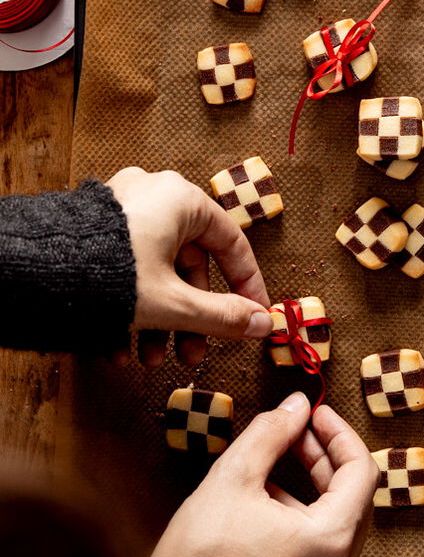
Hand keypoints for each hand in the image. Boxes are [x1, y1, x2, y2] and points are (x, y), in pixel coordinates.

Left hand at [106, 167, 272, 366]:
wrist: (28, 276)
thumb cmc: (105, 276)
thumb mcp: (174, 305)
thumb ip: (224, 316)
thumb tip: (262, 324)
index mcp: (181, 199)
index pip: (232, 243)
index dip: (247, 285)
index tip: (253, 316)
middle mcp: (153, 196)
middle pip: (191, 265)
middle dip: (190, 318)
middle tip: (193, 352)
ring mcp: (121, 212)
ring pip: (157, 273)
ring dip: (160, 322)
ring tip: (150, 360)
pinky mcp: (95, 232)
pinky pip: (128, 270)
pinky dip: (131, 308)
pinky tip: (120, 348)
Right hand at [149, 393, 378, 556]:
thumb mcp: (234, 476)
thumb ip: (272, 432)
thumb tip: (296, 406)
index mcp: (329, 542)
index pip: (361, 471)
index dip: (340, 434)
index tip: (319, 415)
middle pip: (354, 497)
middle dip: (326, 458)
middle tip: (299, 432)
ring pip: (338, 522)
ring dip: (314, 485)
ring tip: (278, 462)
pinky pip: (322, 548)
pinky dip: (305, 517)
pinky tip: (271, 500)